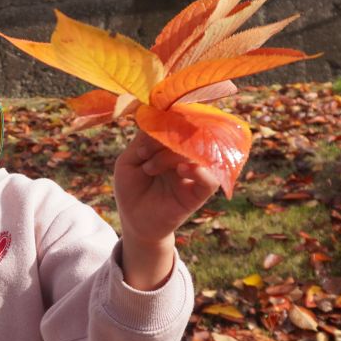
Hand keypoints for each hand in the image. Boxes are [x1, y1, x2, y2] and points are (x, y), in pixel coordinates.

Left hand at [113, 130, 219, 288]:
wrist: (133, 220)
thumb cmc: (131, 189)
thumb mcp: (128, 161)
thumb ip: (142, 140)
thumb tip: (156, 120)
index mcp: (169, 145)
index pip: (177, 124)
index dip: (163, 122)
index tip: (146, 130)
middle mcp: (184, 157)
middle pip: (188, 135)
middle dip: (163, 140)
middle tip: (143, 154)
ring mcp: (193, 174)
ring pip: (198, 154)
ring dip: (172, 156)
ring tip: (150, 168)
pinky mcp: (198, 194)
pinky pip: (211, 180)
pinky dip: (200, 172)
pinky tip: (181, 170)